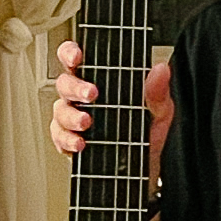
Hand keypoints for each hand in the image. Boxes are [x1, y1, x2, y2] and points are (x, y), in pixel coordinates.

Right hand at [49, 41, 174, 171]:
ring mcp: (73, 118)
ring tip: (86, 122)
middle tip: (91, 93)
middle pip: (64, 83)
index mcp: (100, 81)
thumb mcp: (158, 111)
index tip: (78, 57)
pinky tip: (80, 143)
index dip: (71, 53)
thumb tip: (161, 69)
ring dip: (71, 115)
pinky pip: (59, 137)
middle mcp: (82, 97)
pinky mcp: (68, 141)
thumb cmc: (146, 133)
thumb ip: (158, 92)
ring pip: (59, 110)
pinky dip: (67, 140)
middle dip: (74, 87)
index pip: (79, 60)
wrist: (145, 168)